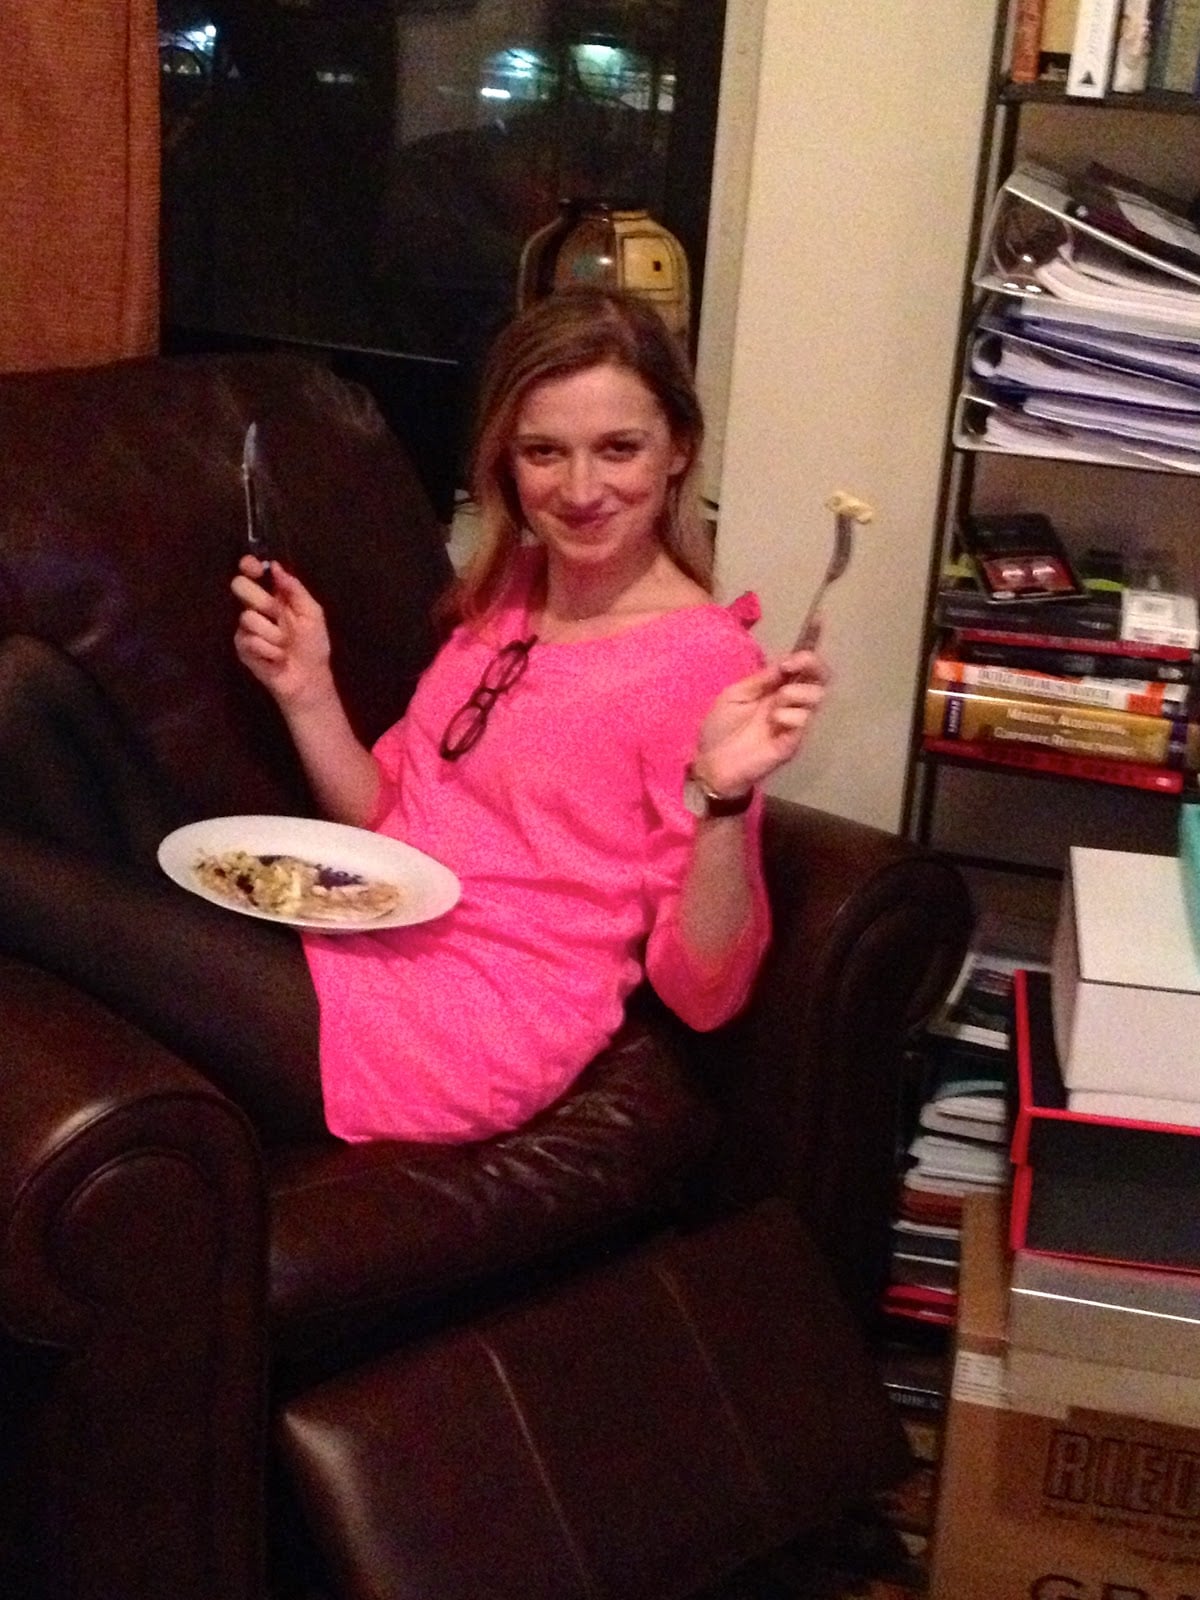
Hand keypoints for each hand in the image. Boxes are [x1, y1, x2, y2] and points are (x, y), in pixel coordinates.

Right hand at [231, 557, 333, 710]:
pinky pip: (249, 640)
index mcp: (274, 596)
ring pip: (247, 616)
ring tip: (284, 645)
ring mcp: (246, 627)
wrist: (308, 678)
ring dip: (273, 634)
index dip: (249, 565)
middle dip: (262, 601)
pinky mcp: (241, 647)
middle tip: (277, 615)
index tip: (254, 568)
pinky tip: (277, 657)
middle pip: (239, 586)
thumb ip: (295, 589)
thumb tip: (275, 566)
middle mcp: (256, 607)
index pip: (252, 572)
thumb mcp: (312, 613)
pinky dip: (270, 650)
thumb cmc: (313, 645)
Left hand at [693, 641, 828, 797]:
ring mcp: (794, 722)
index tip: (818, 619)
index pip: (800, 663)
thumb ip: (763, 678)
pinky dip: (788, 716)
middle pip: (820, 675)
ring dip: (794, 693)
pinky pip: (803, 719)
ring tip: (774, 706)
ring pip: (815, 695)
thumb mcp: (736, 693)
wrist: (711, 762)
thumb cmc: (720, 728)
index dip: (811, 642)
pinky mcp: (793, 741)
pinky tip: (773, 724)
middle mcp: (789, 702)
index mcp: (775, 688)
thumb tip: (786, 661)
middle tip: (791, 666)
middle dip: (811, 663)